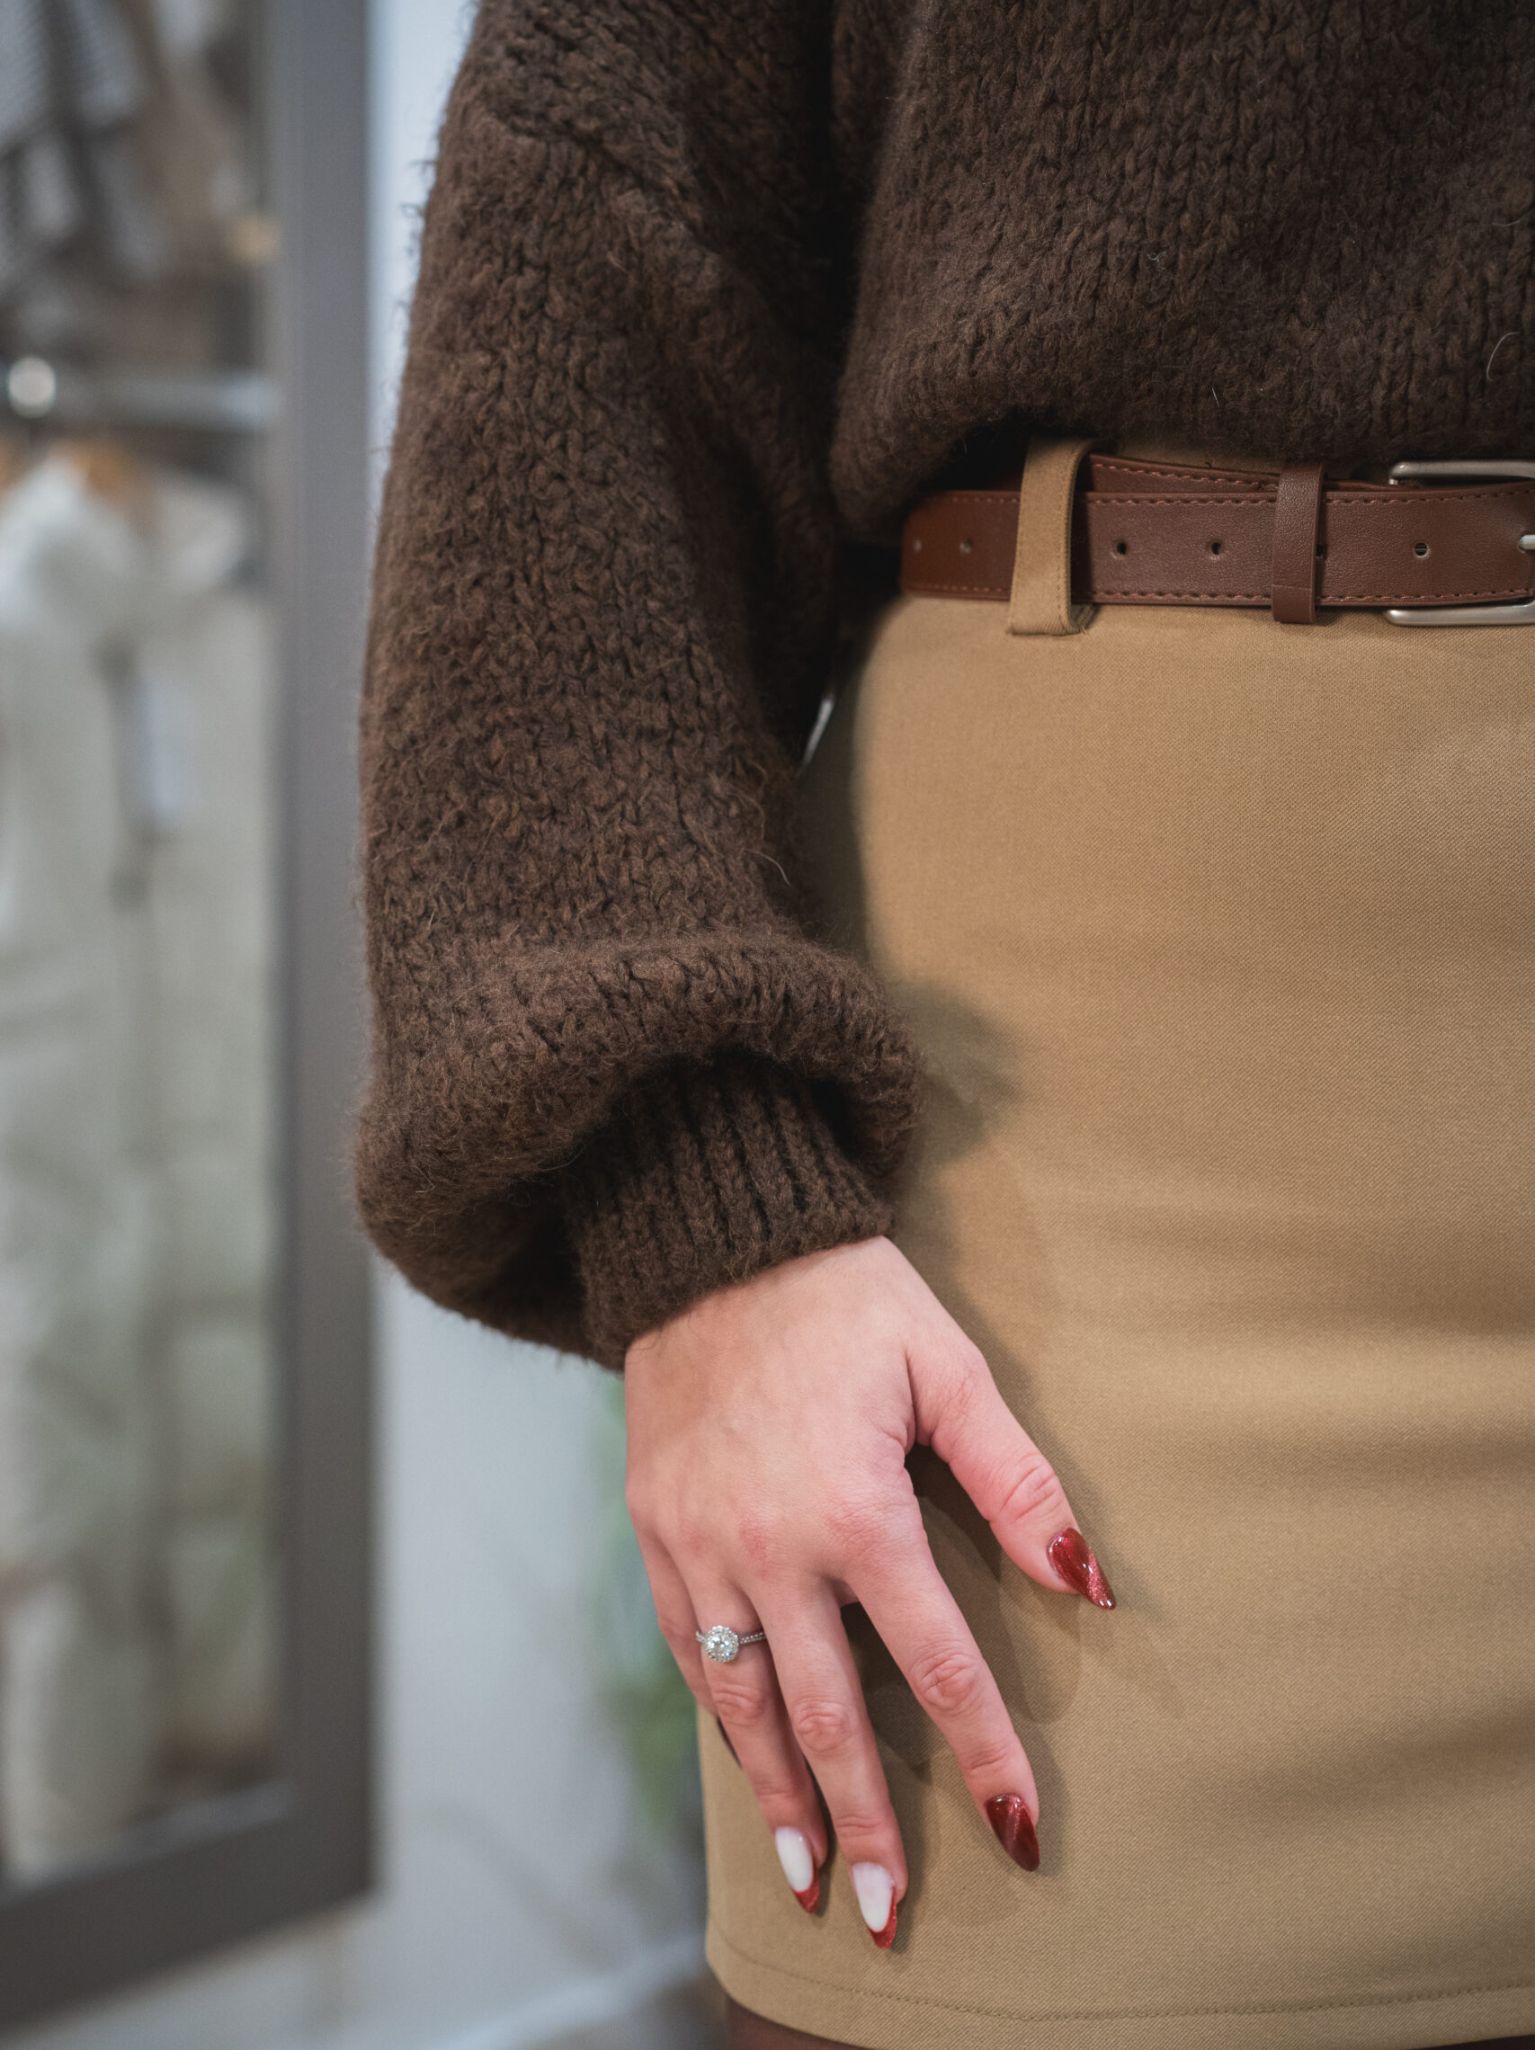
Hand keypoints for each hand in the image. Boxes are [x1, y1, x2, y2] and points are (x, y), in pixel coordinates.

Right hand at [622, 1233, 1113, 1946]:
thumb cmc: (844, 1298)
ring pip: (745, 1703)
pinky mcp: (655, 1529)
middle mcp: (770, 1548)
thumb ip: (1016, 1481)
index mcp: (855, 1511)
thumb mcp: (947, 1368)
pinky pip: (688, 1649)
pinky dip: (720, 1718)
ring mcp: (701, 1545)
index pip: (937, 1665)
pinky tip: (744, 1760)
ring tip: (811, 1879)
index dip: (982, 1757)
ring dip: (779, 1799)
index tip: (1019, 1834)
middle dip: (866, 1823)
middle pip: (829, 1716)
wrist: (712, 1239)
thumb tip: (1088, 1582)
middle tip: (893, 1916)